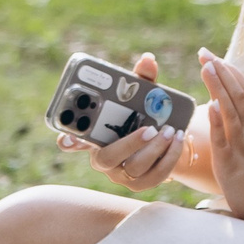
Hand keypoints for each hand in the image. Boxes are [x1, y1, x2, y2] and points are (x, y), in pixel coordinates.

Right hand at [60, 51, 189, 191]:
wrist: (161, 140)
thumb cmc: (141, 115)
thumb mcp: (140, 97)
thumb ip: (142, 80)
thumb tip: (148, 59)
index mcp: (93, 138)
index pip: (72, 142)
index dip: (68, 141)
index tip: (67, 139)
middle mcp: (102, 160)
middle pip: (109, 157)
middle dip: (130, 143)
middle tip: (150, 128)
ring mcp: (121, 175)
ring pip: (135, 168)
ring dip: (155, 150)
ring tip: (170, 131)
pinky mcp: (142, 184)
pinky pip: (156, 176)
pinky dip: (169, 157)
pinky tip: (177, 140)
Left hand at [200, 50, 243, 225]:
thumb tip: (230, 124)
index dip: (231, 74)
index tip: (216, 59)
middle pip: (238, 93)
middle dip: (221, 71)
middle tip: (205, 53)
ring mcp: (241, 145)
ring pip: (231, 108)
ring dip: (218, 86)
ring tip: (207, 66)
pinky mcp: (231, 161)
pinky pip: (224, 137)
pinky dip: (218, 119)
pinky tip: (211, 104)